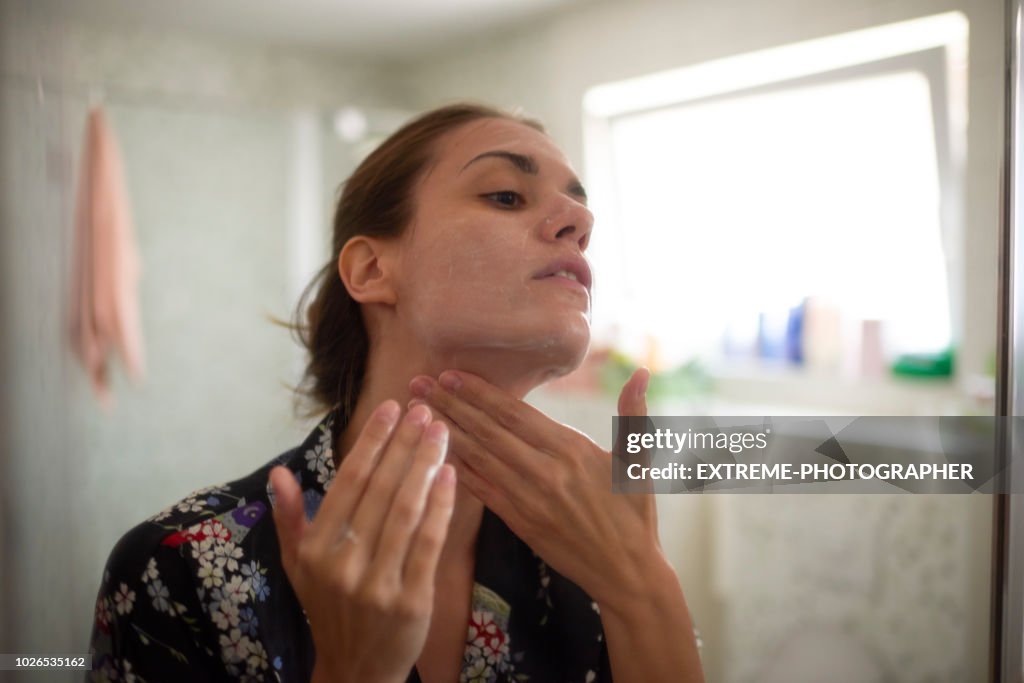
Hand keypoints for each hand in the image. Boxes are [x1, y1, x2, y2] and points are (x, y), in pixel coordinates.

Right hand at [269, 402, 455, 682]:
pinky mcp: (411, 600)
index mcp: (315, 548)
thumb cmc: (328, 608)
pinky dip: (441, 506)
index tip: (392, 407)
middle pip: (380, 490)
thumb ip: (288, 517)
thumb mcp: (297, 565)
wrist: (355, 669)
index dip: (372, 441)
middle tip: (426, 410)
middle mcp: (342, 562)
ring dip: (425, 466)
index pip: (348, 482)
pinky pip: (428, 543)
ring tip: (441, 433)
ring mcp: (377, 582)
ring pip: (406, 511)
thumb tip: (279, 471)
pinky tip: (451, 475)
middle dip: (405, 445)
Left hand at [408, 368, 659, 612]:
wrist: (628, 572)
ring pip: (479, 458)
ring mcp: (529, 499)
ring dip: (446, 432)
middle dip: (450, 405)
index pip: (516, 413)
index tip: (450, 374)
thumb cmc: (635, 513)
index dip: (479, 393)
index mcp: (572, 449)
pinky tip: (434, 454)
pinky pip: (482, 490)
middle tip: (418, 383)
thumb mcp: (639, 460)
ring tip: (417, 412)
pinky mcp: (520, 522)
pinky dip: (457, 470)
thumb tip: (643, 372)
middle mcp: (545, 472)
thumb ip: (634, 414)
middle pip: (488, 431)